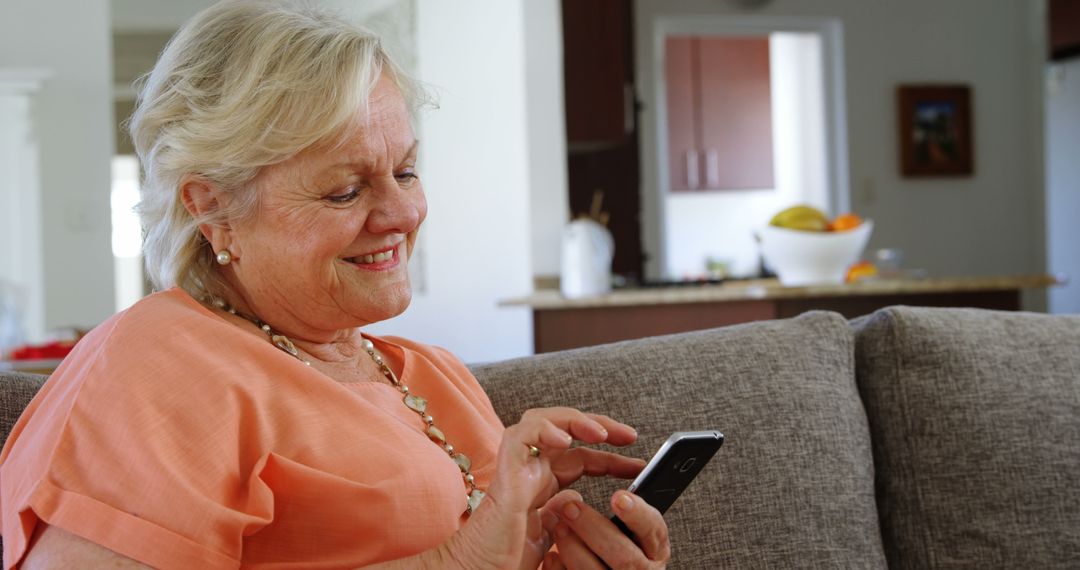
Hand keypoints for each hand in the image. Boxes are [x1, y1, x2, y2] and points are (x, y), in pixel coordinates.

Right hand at [442, 407, 643, 569]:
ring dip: (575, 420)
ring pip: (543, 420)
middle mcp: (529, 470)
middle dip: (600, 427)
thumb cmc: (507, 560)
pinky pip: (521, 435)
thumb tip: (581, 501)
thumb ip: (564, 514)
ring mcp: (516, 467)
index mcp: (542, 484)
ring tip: (603, 433)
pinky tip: (566, 440)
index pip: (581, 456)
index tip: (639, 465)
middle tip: (631, 437)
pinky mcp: (504, 472)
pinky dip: (544, 429)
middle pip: (566, 430)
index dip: (610, 457)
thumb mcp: (552, 536)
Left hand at [541, 490, 669, 568]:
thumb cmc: (612, 551)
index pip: (654, 530)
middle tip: (571, 508)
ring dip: (574, 549)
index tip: (618, 497)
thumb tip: (580, 493)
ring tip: (559, 529)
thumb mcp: (627, 531)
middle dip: (594, 529)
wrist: (605, 569)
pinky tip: (552, 557)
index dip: (638, 514)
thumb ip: (619, 509)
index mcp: (654, 550)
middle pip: (625, 557)